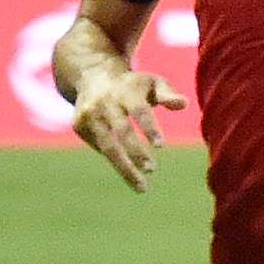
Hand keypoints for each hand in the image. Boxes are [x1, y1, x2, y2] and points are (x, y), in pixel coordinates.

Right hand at [68, 62, 188, 190]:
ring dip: (125, 168)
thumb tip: (184, 104)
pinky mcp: (79, 125)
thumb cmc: (132, 85)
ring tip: (142, 187)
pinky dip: (115, 161)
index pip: (139, 110)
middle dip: (137, 152)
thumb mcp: (151, 83)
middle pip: (122, 131)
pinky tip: (129, 171)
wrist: (93, 76)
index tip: (161, 146)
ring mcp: (90, 114)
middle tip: (152, 169)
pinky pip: (100, 148)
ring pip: (108, 146)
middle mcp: (105, 102)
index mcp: (126, 91)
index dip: (149, 128)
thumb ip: (167, 95)